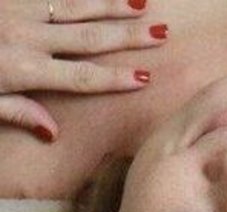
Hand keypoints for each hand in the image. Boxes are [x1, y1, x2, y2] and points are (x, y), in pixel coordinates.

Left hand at [0, 0, 167, 141]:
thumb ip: (17, 113)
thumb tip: (53, 133)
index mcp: (22, 69)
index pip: (82, 76)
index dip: (115, 77)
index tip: (146, 77)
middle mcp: (26, 35)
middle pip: (88, 37)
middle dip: (127, 36)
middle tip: (161, 31)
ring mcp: (16, 6)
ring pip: (74, 5)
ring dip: (110, 4)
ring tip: (141, 2)